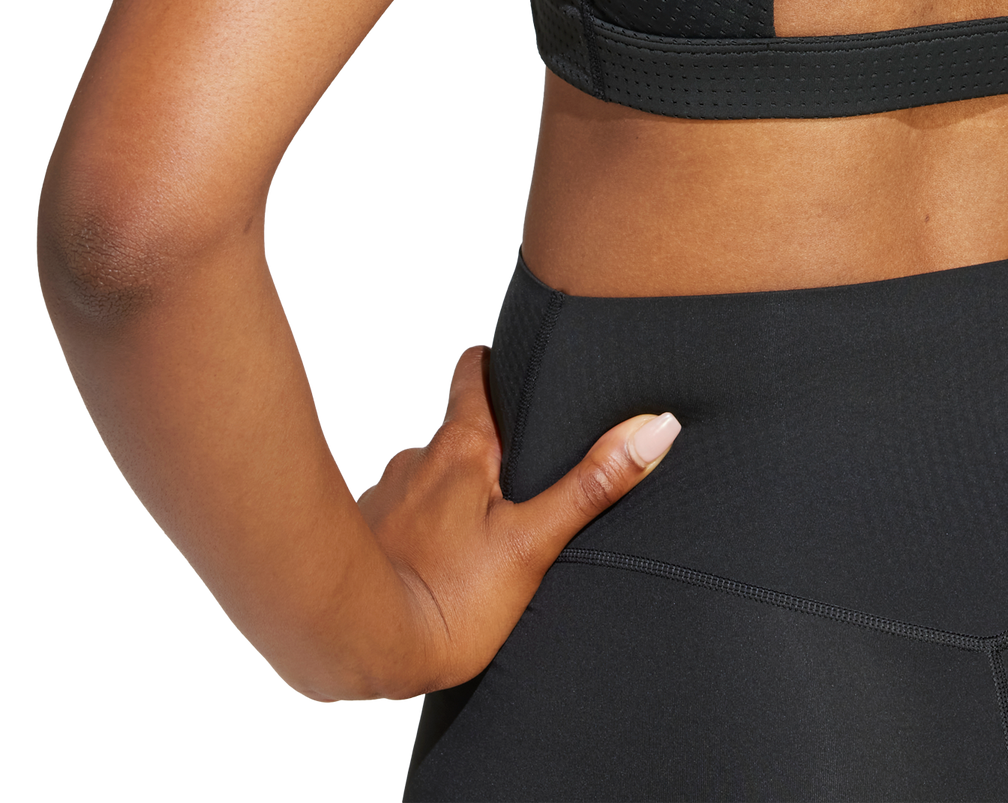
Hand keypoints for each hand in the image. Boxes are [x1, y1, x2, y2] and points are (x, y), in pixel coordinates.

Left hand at [356, 342, 679, 696]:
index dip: (494, 363)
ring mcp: (384, 498)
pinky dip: (419, 534)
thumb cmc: (447, 595)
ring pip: (426, 480)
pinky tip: (438, 568)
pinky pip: (399, 522)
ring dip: (451, 496)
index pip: (475, 373)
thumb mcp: (534, 542)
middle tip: (520, 472)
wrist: (351, 645)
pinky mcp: (363, 539)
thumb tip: (657, 427)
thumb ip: (592, 485)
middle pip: (457, 432)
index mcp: (463, 447)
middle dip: (486, 448)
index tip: (512, 362)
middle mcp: (417, 459)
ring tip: (481, 534)